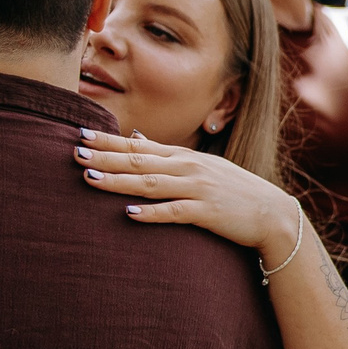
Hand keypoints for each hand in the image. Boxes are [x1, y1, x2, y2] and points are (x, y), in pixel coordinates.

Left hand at [77, 129, 299, 252]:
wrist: (273, 214)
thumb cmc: (234, 192)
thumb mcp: (203, 166)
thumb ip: (168, 155)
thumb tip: (138, 139)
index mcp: (184, 157)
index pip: (139, 145)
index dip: (109, 141)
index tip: (80, 134)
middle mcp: (188, 168)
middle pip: (139, 162)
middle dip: (105, 157)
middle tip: (74, 153)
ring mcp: (198, 189)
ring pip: (150, 184)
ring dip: (119, 181)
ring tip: (90, 179)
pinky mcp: (207, 212)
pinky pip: (174, 212)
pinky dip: (151, 213)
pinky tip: (128, 213)